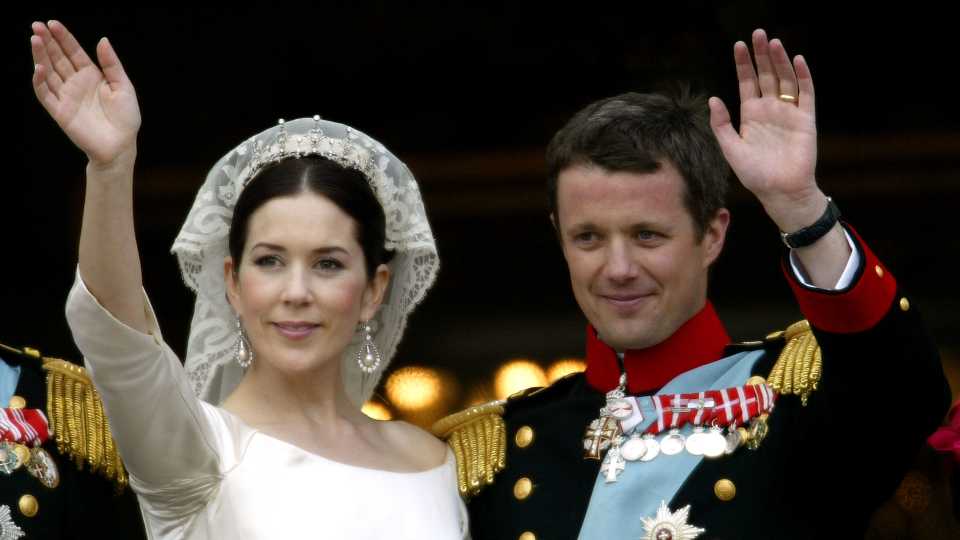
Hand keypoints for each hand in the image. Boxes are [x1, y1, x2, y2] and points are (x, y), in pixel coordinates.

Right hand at [31, 21, 140, 168]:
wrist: (121, 146)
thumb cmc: (126, 118)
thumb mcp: (123, 87)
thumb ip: (112, 64)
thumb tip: (102, 40)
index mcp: (91, 75)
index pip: (73, 52)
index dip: (63, 38)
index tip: (53, 23)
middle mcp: (76, 83)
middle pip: (58, 58)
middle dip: (47, 41)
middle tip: (37, 25)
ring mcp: (66, 97)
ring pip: (49, 72)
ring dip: (41, 56)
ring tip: (35, 39)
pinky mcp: (60, 111)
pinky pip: (45, 95)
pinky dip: (40, 81)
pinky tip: (39, 67)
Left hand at [709, 29, 820, 232]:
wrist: (779, 191)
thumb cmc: (754, 174)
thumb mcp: (730, 148)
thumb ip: (721, 124)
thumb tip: (713, 98)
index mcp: (750, 114)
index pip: (747, 82)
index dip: (743, 64)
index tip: (738, 44)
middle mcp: (770, 109)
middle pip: (766, 75)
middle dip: (762, 55)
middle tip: (758, 34)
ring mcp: (788, 112)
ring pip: (785, 80)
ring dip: (780, 61)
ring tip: (774, 42)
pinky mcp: (805, 119)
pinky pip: (806, 93)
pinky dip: (802, 76)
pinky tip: (797, 61)